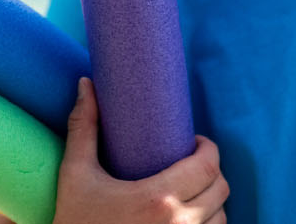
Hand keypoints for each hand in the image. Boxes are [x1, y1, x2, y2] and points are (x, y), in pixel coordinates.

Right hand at [0, 78, 228, 223]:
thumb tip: (86, 84)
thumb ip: (83, 129)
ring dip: (212, 203)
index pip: (209, 165)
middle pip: (221, 189)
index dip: (209, 148)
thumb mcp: (74, 176)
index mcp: (157, 199)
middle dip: (211, 173)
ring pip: (222, 218)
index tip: (195, 143)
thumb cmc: (74, 223)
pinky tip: (190, 218)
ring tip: (193, 193)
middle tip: (192, 164)